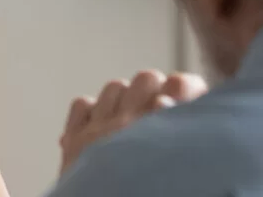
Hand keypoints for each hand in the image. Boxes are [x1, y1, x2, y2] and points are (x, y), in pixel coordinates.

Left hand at [59, 70, 207, 173]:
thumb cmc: (141, 188)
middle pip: (147, 78)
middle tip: (159, 112)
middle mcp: (128, 128)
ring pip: (115, 87)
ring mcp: (98, 132)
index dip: (187, 89)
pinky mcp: (74, 142)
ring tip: (131, 121)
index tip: (188, 102)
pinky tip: (101, 130)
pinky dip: (91, 111)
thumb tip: (174, 106)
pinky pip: (83, 105)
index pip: (178, 84)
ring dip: (125, 98)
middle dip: (156, 89)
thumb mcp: (173, 172)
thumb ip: (181, 139)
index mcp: (159, 135)